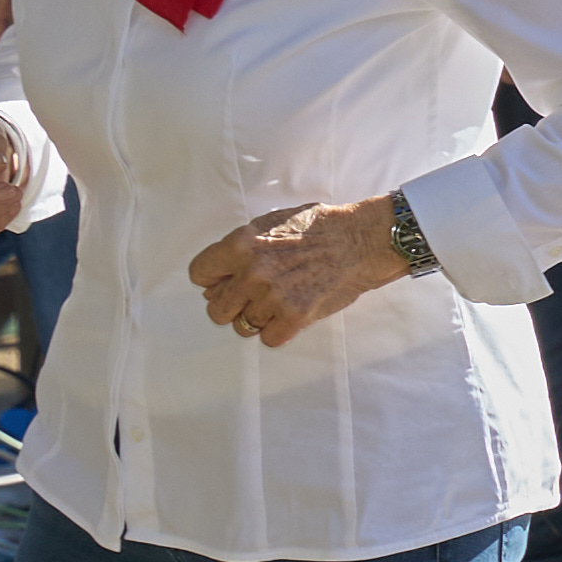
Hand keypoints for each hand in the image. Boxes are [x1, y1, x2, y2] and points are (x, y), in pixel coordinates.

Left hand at [189, 199, 410, 348]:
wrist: (362, 239)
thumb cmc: (320, 227)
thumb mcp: (272, 223)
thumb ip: (243, 248)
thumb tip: (221, 274)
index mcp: (241, 244)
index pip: (199, 273)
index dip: (213, 279)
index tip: (226, 281)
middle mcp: (252, 272)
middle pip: (216, 308)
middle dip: (233, 304)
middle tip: (254, 297)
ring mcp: (273, 296)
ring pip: (243, 326)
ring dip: (258, 319)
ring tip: (279, 303)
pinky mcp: (296, 315)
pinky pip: (270, 338)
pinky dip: (280, 331)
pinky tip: (292, 314)